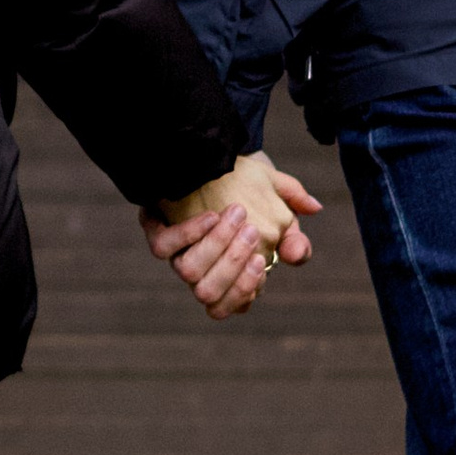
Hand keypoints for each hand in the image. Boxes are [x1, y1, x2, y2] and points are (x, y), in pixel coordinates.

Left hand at [141, 150, 321, 319]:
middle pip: (209, 293)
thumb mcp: (278, 204)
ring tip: (236, 213)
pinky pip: (163, 247)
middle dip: (232, 264)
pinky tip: (210, 215)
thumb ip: (292, 232)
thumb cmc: (249, 185)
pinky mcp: (158, 231)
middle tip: (251, 230)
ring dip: (215, 246)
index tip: (261, 260)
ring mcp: (179, 251)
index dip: (246, 287)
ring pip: (188, 272)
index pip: (236, 302)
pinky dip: (187, 234)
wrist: (217, 151)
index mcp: (232, 271)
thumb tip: (297, 253)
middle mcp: (203, 268)